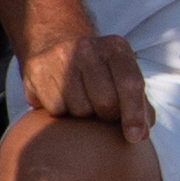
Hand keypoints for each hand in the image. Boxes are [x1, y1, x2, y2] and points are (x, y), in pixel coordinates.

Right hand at [17, 13, 151, 141]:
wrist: (55, 43)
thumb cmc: (99, 70)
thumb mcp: (123, 77)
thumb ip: (139, 104)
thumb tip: (142, 134)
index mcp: (116, 48)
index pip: (131, 84)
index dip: (135, 114)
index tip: (135, 137)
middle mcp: (88, 47)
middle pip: (106, 101)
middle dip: (108, 115)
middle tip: (103, 111)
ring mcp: (60, 56)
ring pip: (80, 108)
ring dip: (84, 115)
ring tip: (82, 101)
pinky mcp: (37, 69)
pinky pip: (56, 109)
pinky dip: (62, 112)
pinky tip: (63, 98)